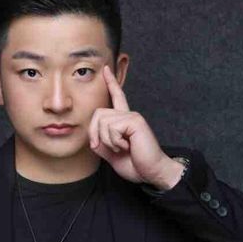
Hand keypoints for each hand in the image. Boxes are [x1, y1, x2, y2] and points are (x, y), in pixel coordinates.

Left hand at [88, 65, 181, 188]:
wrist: (150, 172)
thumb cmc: (134, 164)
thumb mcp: (111, 153)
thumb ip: (100, 143)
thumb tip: (91, 137)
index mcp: (123, 121)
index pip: (116, 98)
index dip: (110, 83)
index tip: (106, 69)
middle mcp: (128, 115)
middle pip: (97, 113)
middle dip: (94, 134)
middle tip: (106, 148)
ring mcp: (132, 116)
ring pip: (102, 122)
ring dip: (107, 141)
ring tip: (121, 147)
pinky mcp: (135, 121)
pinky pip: (111, 127)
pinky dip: (114, 141)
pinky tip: (127, 146)